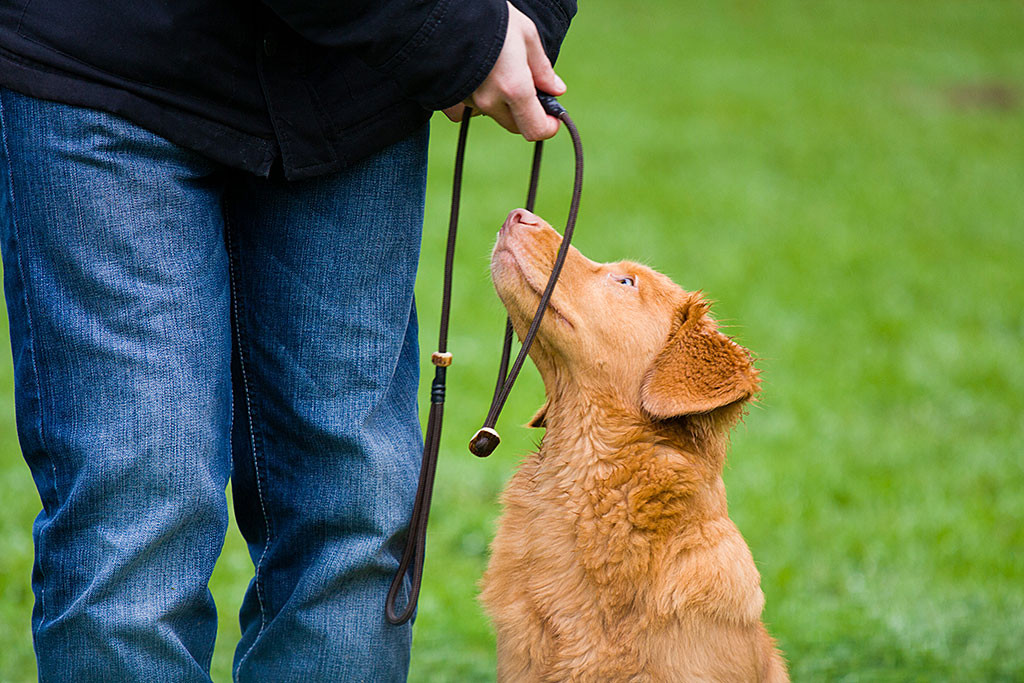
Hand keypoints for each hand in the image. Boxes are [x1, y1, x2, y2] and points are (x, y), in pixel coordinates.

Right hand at [443, 2, 565, 140]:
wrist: (443, 13)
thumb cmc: (489, 18)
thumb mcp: (526, 35)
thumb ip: (542, 69)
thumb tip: (556, 90)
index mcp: (514, 88)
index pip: (536, 129)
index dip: (548, 127)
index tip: (553, 117)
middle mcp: (490, 101)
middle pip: (516, 126)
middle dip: (527, 113)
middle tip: (529, 88)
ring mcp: (469, 102)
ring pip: (495, 115)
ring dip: (503, 102)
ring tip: (499, 70)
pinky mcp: (453, 99)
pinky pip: (473, 108)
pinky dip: (482, 98)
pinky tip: (481, 75)